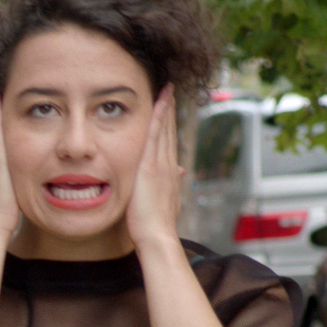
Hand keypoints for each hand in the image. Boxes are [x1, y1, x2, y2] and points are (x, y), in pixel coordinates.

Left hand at [125, 85, 183, 255]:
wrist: (157, 236)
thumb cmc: (154, 227)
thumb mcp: (162, 203)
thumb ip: (166, 188)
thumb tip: (176, 175)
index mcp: (168, 175)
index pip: (168, 144)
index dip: (169, 126)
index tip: (168, 109)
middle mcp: (168, 166)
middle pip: (169, 132)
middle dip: (169, 111)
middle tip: (170, 90)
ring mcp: (161, 165)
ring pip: (164, 131)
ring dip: (165, 109)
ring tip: (166, 89)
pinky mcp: (151, 167)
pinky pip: (155, 137)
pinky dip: (158, 119)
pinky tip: (159, 103)